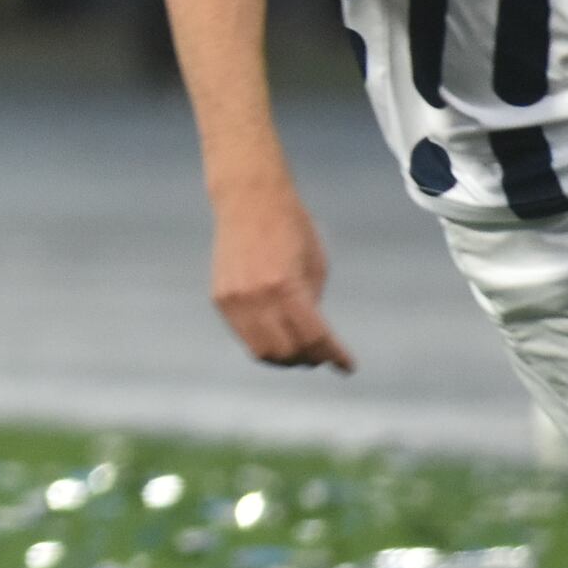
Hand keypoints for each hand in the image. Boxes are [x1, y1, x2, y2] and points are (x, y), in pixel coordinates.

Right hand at [210, 176, 351, 372]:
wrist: (250, 200)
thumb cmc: (292, 228)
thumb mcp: (315, 266)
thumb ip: (312, 304)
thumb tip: (313, 338)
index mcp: (286, 286)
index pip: (314, 337)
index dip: (334, 356)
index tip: (348, 367)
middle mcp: (257, 296)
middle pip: (286, 352)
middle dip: (308, 358)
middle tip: (322, 356)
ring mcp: (234, 299)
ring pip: (260, 351)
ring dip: (284, 356)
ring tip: (299, 350)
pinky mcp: (220, 298)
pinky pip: (243, 334)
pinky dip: (263, 340)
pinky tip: (277, 333)